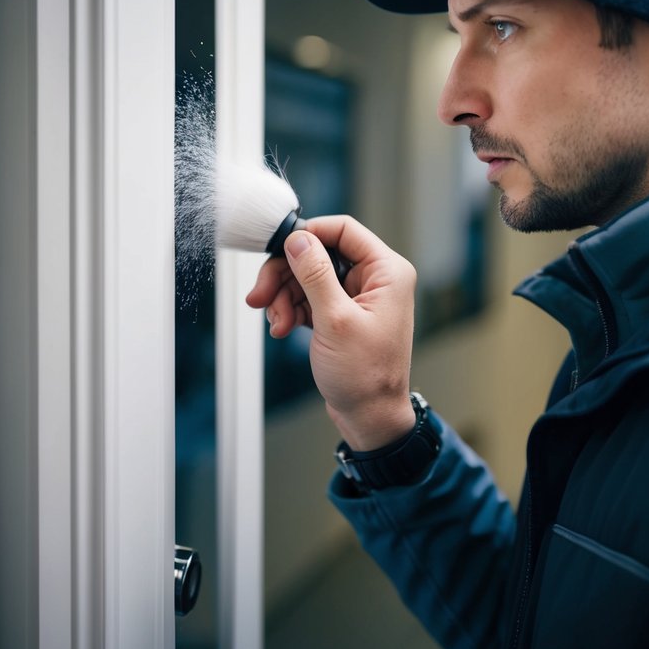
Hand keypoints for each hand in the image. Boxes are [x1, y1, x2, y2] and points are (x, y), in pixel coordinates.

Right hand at [245, 215, 416, 449]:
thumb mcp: (335, 320)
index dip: (308, 235)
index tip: (278, 249)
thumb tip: (298, 239)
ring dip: (284, 297)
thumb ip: (315, 275)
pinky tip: (282, 328)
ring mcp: (357, 298)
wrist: (369, 418)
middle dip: (286, 274)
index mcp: (387, 272)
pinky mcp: (341, 314)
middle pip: (319, 254)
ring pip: (308, 277)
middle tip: (261, 294)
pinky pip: (308, 298)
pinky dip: (291, 310)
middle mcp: (375, 280)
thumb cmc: (365, 377)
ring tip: (276, 323)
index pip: (344, 230)